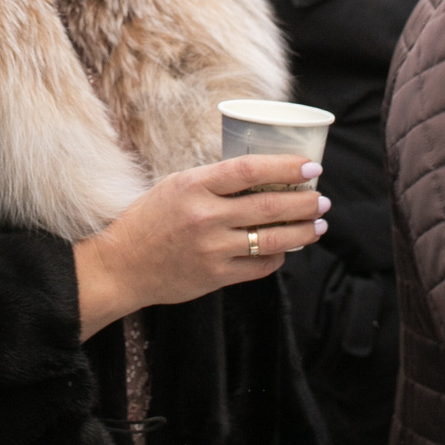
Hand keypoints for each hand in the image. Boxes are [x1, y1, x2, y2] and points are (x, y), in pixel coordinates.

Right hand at [74, 156, 326, 338]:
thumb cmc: (149, 220)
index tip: (310, 167)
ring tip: (319, 224)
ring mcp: (212, 249)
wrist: (122, 266)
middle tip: (322, 199)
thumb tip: (262, 172)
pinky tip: (287, 249)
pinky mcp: (216, 276)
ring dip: (304, 231)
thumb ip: (214, 180)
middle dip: (305, 202)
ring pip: (274, 239)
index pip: (250, 169)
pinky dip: (280, 256)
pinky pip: (261, 266)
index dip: (286, 167)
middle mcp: (205, 217)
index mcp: (193, 186)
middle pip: (270, 206)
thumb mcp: (175, 186)